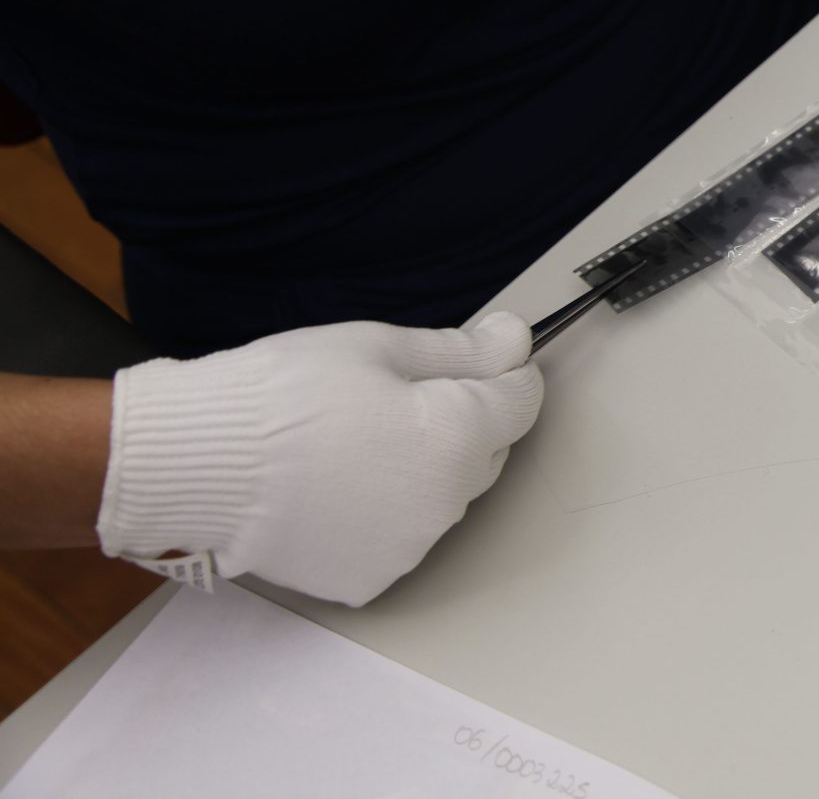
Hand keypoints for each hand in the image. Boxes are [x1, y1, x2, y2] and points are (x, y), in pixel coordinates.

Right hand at [97, 313, 542, 605]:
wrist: (194, 463)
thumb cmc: (282, 393)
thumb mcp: (377, 346)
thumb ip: (458, 352)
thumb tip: (513, 343)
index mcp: (458, 437)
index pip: (521, 402)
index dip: (505, 372)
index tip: (484, 354)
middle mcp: (447, 502)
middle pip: (486, 451)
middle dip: (461, 421)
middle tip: (395, 397)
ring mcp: (409, 547)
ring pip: (443, 496)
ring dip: (422, 471)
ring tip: (353, 445)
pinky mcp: (369, 578)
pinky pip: (400, 536)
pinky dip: (384, 512)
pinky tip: (337, 487)